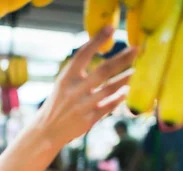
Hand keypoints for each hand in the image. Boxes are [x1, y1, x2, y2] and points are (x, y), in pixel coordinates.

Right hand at [31, 27, 137, 147]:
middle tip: (136, 49)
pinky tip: (125, 91)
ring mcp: (82, 105)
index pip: (83, 54)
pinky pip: (109, 105)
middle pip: (103, 70)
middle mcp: (74, 90)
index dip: (97, 40)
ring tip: (133, 71)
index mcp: (65, 78)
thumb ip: (79, 73)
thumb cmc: (58, 104)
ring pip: (110, 89)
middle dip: (122, 59)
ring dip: (124, 79)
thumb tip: (104, 59)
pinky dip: (119, 97)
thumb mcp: (63, 85)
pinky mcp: (88, 119)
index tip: (111, 28)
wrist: (46, 131)